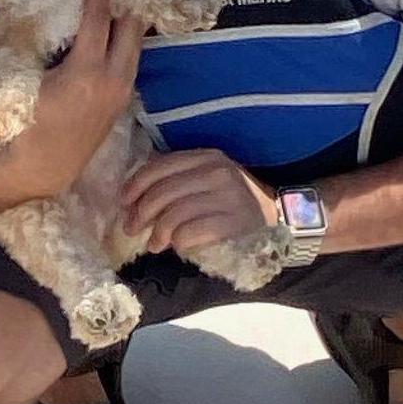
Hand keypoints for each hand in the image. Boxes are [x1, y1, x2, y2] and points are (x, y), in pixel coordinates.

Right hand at [0, 0, 142, 204]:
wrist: (41, 168)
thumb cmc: (24, 122)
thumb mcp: (25, 78)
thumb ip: (38, 44)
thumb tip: (37, 10)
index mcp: (89, 71)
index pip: (99, 17)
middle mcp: (114, 79)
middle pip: (131, 27)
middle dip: (124, 1)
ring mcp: (122, 93)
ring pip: (134, 46)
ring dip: (125, 23)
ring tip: (115, 2)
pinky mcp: (122, 103)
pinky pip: (129, 63)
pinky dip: (123, 44)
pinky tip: (111, 35)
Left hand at [123, 147, 278, 260]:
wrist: (278, 216)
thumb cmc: (232, 201)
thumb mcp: (207, 179)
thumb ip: (177, 178)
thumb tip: (134, 191)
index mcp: (206, 157)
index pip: (160, 166)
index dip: (135, 184)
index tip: (124, 202)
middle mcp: (217, 172)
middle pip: (162, 192)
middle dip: (141, 213)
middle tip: (132, 229)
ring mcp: (227, 197)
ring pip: (173, 215)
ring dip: (157, 234)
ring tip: (154, 244)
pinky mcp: (232, 223)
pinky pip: (189, 233)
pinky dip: (178, 242)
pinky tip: (178, 246)